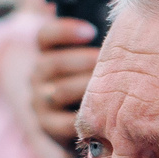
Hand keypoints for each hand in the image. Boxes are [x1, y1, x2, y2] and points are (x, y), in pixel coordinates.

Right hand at [28, 18, 98, 149]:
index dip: (65, 31)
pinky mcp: (48, 127)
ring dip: (84, 88)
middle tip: (106, 62)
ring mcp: (39, 103)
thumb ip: (94, 48)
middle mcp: (38, 77)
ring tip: (109, 87)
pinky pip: (64, 122)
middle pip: (53, 64)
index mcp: (45, 54)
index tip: (91, 32)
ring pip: (59, 92)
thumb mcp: (86, 64)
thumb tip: (120, 30)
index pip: (45, 36)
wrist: (75, 127)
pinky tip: (102, 115)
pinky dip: (84, 118)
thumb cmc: (89, 85)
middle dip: (82, 61)